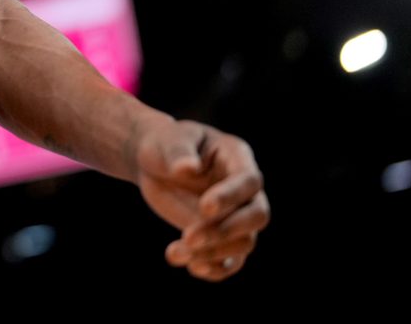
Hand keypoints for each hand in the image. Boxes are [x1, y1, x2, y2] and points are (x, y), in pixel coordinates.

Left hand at [134, 118, 268, 281]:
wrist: (154, 165)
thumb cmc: (164, 145)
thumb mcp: (167, 141)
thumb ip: (178, 153)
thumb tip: (188, 169)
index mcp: (236, 157)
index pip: (248, 180)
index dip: (231, 196)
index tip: (203, 208)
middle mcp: (244, 189)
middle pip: (256, 215)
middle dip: (225, 230)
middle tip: (188, 237)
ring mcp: (236, 215)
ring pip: (244, 242)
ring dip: (213, 252)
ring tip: (175, 253)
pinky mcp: (223, 237)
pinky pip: (231, 260)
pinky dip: (216, 269)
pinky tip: (192, 268)